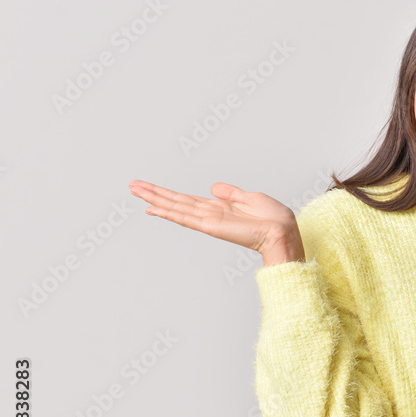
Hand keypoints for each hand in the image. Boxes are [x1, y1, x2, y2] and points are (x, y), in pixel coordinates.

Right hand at [127, 180, 304, 265]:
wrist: (282, 231)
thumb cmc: (273, 218)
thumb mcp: (249, 197)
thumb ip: (230, 193)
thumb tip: (213, 187)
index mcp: (218, 207)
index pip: (187, 199)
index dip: (168, 193)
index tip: (149, 187)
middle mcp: (209, 214)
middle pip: (176, 202)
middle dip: (154, 193)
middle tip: (132, 185)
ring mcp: (208, 221)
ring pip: (175, 207)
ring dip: (154, 199)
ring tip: (135, 191)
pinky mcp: (211, 226)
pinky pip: (185, 218)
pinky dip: (168, 213)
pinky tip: (152, 208)